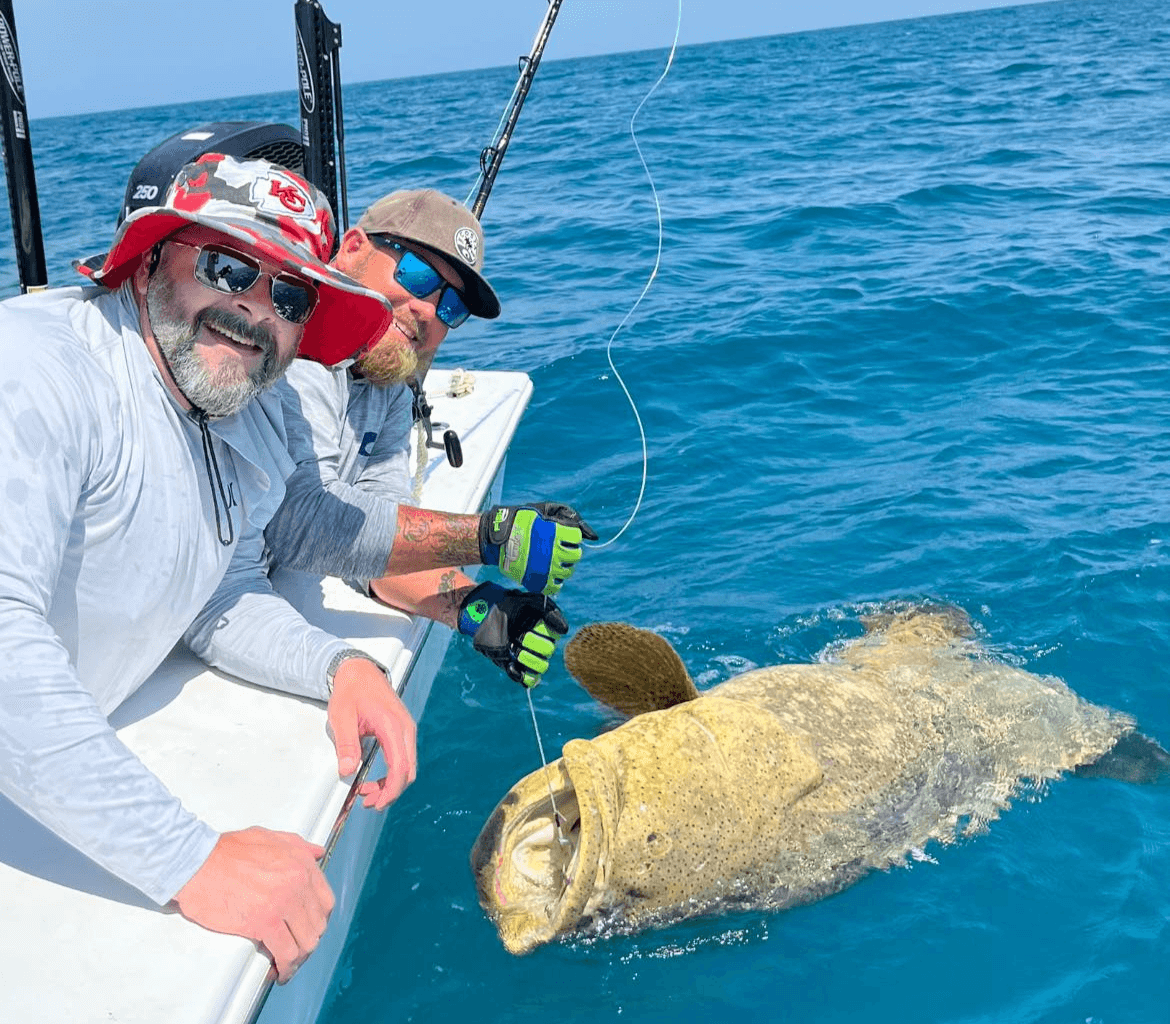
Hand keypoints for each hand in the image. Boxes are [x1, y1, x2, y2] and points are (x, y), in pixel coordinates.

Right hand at [174, 827, 333, 983]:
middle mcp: (299, 882)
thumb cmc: (226, 851)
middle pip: (317, 924)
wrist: (197, 862)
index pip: (325, 901)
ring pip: (306, 941)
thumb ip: (298, 845)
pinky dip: (286, 967)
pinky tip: (280, 972)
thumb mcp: (269, 836)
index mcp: (301, 863)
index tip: (307, 929)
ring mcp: (284, 903)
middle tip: (295, 949)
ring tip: (288, 963)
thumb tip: (317, 854)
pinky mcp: (264, 922)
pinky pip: (286, 952)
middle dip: (307, 940)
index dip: (318, 920)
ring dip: (299, 957)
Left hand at [327, 657, 416, 808]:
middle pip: (408, 770)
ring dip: (391, 784)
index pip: (400, 767)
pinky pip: (403, 758)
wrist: (360, 671)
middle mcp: (405, 728)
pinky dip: (392, 773)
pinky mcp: (402, 731)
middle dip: (390, 792)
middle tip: (367, 801)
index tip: (376, 803)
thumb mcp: (342, 716)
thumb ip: (347, 744)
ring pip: (407, 766)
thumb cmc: (351, 690)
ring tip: (367, 793)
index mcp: (393, 725)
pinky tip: (376, 779)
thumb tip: (348, 770)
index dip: (391, 790)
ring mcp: (406, 729)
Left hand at [458, 581, 568, 687]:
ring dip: (527, 658)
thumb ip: (550, 611)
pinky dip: (522, 676)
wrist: (485, 615)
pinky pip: (529, 681)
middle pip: (549, 650)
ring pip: (542, 666)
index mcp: (547, 629)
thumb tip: (564, 630)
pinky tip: (511, 665)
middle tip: (517, 635)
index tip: (529, 621)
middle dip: (532, 642)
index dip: (543, 630)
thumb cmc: (509, 606)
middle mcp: (541, 644)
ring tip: (513, 648)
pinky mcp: (518, 669)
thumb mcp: (530, 601)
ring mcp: (530, 658)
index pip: (555, 635)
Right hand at [478, 502, 597, 595]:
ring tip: (553, 560)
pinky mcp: (536, 581)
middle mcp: (551, 552)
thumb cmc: (522, 521)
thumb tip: (594, 536)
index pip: (577, 538)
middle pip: (575, 556)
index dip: (572, 536)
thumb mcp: (546, 511)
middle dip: (571, 551)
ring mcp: (544, 568)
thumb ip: (571, 518)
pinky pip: (555, 587)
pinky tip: (549, 573)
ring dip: (563, 566)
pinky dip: (555, 581)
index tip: (563, 536)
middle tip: (560, 549)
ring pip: (567, 572)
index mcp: (554, 532)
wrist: (497, 539)